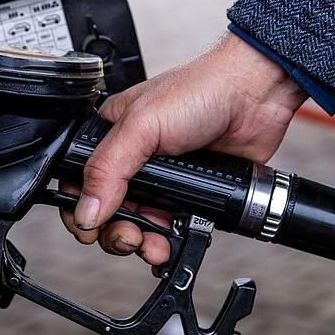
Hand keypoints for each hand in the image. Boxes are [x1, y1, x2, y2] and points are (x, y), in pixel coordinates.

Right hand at [59, 31, 306, 264]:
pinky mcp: (191, 195)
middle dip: (113, 232)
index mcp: (112, 137)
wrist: (255, 96)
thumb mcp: (141, 125)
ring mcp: (163, 180)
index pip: (79, 180)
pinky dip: (167, 243)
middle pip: (107, 212)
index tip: (89, 228)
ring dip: (140, 243)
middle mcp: (134, 160)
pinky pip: (170, 229)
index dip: (79, 209)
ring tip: (151, 245)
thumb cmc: (200, 90)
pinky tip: (169, 245)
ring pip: (138, 225)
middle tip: (128, 237)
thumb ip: (108, 169)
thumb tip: (86, 210)